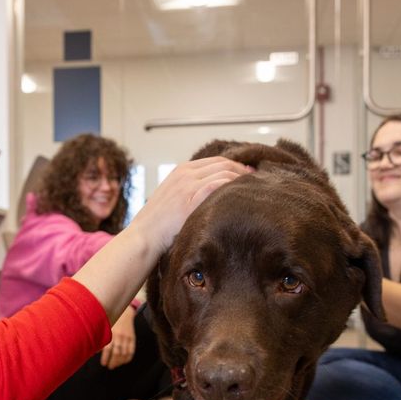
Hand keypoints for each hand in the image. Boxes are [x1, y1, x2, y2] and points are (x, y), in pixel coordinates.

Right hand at [73, 156, 248, 323]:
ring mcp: (188, 183)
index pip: (216, 161)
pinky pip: (219, 185)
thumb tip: (211, 201)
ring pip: (225, 172)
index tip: (248, 174)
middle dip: (243, 171)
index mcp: (181, 171)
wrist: (143, 238)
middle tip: (257, 181)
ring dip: (242, 180)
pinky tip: (242, 197)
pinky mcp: (190, 196)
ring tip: (253, 191)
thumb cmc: (157, 227)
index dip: (235, 166)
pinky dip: (234, 187)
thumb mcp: (173, 201)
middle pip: (224, 164)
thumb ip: (190, 194)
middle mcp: (185, 173)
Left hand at [100, 306, 135, 368]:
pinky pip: (131, 351)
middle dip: (113, 362)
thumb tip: (93, 351)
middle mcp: (119, 336)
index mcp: (111, 333)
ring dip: (120, 362)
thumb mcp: (104, 327)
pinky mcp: (133, 338)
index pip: (108, 349)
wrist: (125, 313)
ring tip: (115, 365)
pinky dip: (128, 358)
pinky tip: (124, 361)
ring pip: (124, 353)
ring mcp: (127, 338)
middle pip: (117, 353)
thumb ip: (99, 338)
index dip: (106, 358)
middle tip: (110, 366)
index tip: (103, 363)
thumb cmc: (112, 320)